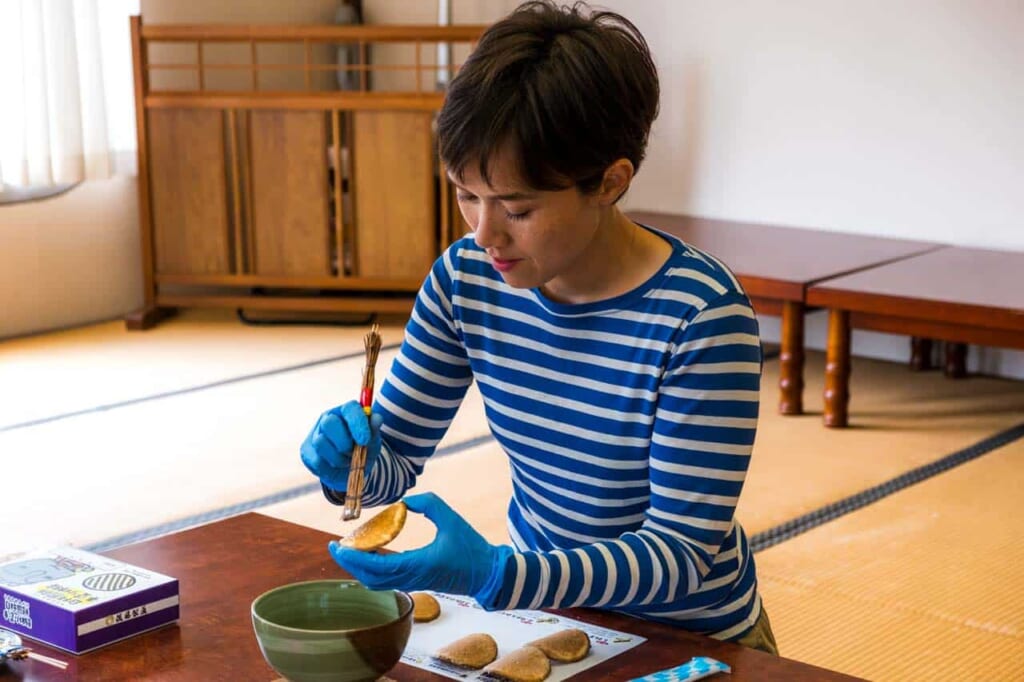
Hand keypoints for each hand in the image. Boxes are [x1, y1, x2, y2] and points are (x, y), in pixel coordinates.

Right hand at [300, 401, 381, 492]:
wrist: (353, 469)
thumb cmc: (363, 448)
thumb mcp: (372, 441)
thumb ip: (374, 430)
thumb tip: (376, 418)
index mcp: (346, 411)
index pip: (350, 408)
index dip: (357, 423)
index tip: (364, 440)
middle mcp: (328, 418)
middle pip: (329, 422)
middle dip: (343, 442)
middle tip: (353, 452)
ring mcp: (315, 434)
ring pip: (321, 442)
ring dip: (338, 458)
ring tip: (347, 461)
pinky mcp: (307, 451)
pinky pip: (316, 460)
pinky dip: (330, 467)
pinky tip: (336, 466)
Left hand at [328, 492, 513, 598]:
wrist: (488, 574)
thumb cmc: (471, 547)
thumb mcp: (451, 518)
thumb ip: (428, 503)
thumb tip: (405, 500)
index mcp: (417, 564)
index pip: (376, 565)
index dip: (353, 557)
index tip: (338, 545)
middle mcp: (411, 577)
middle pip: (369, 578)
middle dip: (349, 563)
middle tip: (336, 546)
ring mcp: (414, 582)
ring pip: (376, 582)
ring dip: (359, 567)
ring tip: (350, 548)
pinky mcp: (417, 582)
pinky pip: (387, 580)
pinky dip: (372, 569)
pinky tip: (371, 552)